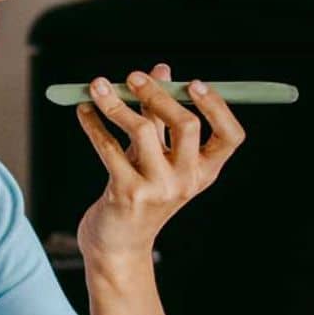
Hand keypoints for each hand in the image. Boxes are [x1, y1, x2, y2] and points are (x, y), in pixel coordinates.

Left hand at [74, 62, 244, 263]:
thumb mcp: (156, 156)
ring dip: (116, 104)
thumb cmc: (139, 193)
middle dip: (158, 94)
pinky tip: (83, 111)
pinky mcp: (127, 194)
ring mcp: (158, 190)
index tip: (192, 83)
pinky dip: (94, 125)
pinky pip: (109, 148)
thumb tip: (163, 69)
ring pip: (143, 132)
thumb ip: (160, 116)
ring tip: (96, 87)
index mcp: (204, 171)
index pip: (230, 136)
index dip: (217, 106)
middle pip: (186, 126)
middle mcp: (187, 181)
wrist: (117, 245)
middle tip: (132, 77)